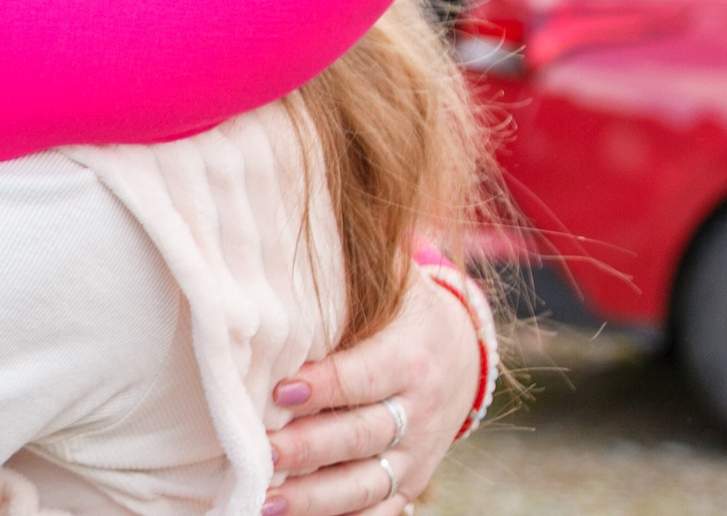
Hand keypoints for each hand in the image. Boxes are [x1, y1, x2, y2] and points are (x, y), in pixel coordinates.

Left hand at [262, 272, 479, 515]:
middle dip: (310, 448)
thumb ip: (349, 269)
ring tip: (266, 502)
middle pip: (362, 435)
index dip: (324, 387)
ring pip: (369, 484)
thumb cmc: (400, 307)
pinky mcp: (413, 481)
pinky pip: (382, 511)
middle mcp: (421, 409)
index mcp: (410, 356)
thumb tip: (285, 238)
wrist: (463, 350)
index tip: (279, 393)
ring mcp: (420, 453)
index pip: (363, 376)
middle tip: (263, 452)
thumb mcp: (391, 281)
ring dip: (317, 498)